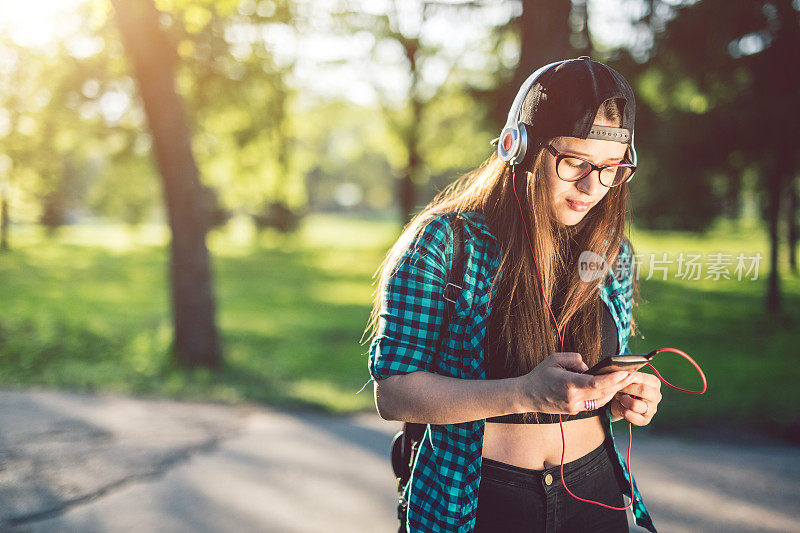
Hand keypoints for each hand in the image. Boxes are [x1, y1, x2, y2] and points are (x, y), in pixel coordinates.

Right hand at [515, 352, 635, 414]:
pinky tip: (610, 388)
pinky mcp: (574, 411)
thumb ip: (574, 359)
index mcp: (569, 385)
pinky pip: (593, 403)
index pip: (596, 383)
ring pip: (601, 400)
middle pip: (603, 392)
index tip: (626, 372)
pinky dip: (603, 395)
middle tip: (633, 374)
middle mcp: (573, 399)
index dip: (613, 379)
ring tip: (625, 380)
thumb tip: (589, 367)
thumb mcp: (554, 359)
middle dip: (619, 384)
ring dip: (613, 390)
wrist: (527, 396)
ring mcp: (574, 407)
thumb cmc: (540, 375)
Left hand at [609, 371, 661, 424]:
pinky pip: (632, 416)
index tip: (620, 377)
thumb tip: (625, 373)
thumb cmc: (625, 388)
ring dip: (624, 401)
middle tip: (618, 388)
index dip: (629, 378)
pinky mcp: (645, 420)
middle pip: (642, 390)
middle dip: (626, 389)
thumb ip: (628, 376)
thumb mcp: (627, 379)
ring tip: (620, 398)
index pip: (643, 378)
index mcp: (654, 382)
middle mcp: (656, 396)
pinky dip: (624, 412)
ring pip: (636, 405)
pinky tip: (622, 408)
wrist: (621, 403)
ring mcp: (652, 409)